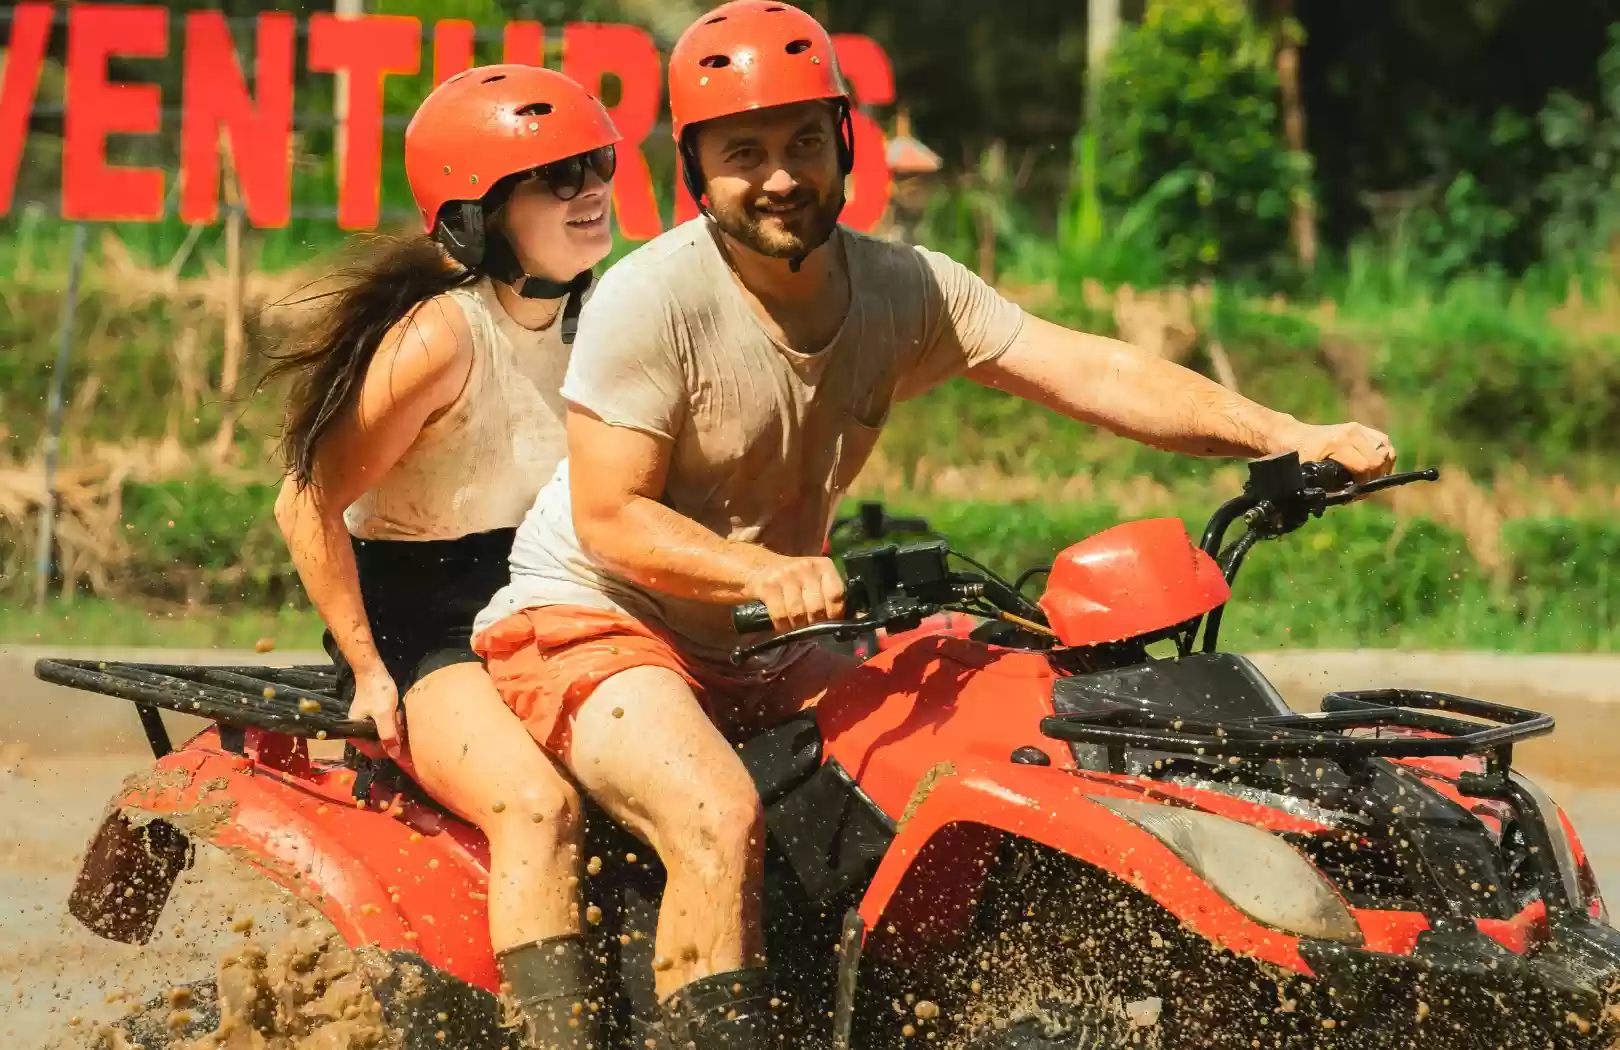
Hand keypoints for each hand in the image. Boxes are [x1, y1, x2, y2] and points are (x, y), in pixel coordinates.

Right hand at [349, 668, 402, 757]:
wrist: (373, 671)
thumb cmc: (377, 692)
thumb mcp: (385, 714)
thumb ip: (388, 735)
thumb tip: (394, 755)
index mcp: (355, 733)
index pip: (372, 751)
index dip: (388, 750)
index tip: (401, 744)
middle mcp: (357, 730)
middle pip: (378, 743)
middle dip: (392, 736)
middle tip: (399, 723)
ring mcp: (365, 722)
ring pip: (383, 734)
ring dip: (394, 728)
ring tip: (398, 716)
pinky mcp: (372, 715)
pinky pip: (384, 725)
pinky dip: (392, 722)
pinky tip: (397, 713)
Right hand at [744, 554, 846, 630]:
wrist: (758, 567)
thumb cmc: (792, 579)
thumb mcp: (814, 580)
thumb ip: (829, 596)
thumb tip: (847, 621)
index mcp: (823, 566)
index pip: (836, 594)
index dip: (835, 614)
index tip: (830, 623)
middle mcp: (806, 567)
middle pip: (817, 607)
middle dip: (814, 623)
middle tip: (810, 627)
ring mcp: (786, 576)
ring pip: (798, 612)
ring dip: (797, 626)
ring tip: (796, 626)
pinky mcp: (768, 586)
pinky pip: (780, 614)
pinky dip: (782, 626)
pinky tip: (782, 625)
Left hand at [1279, 421, 1395, 483]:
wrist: (1292, 435)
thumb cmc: (1298, 456)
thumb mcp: (1309, 474)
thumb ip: (1330, 487)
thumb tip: (1351, 496)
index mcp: (1338, 444)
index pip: (1366, 466)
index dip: (1364, 483)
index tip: (1356, 492)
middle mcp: (1351, 434)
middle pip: (1380, 459)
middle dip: (1374, 477)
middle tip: (1362, 486)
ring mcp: (1358, 428)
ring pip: (1386, 449)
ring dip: (1382, 466)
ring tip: (1370, 477)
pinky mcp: (1361, 427)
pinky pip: (1383, 442)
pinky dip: (1384, 455)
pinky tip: (1374, 465)